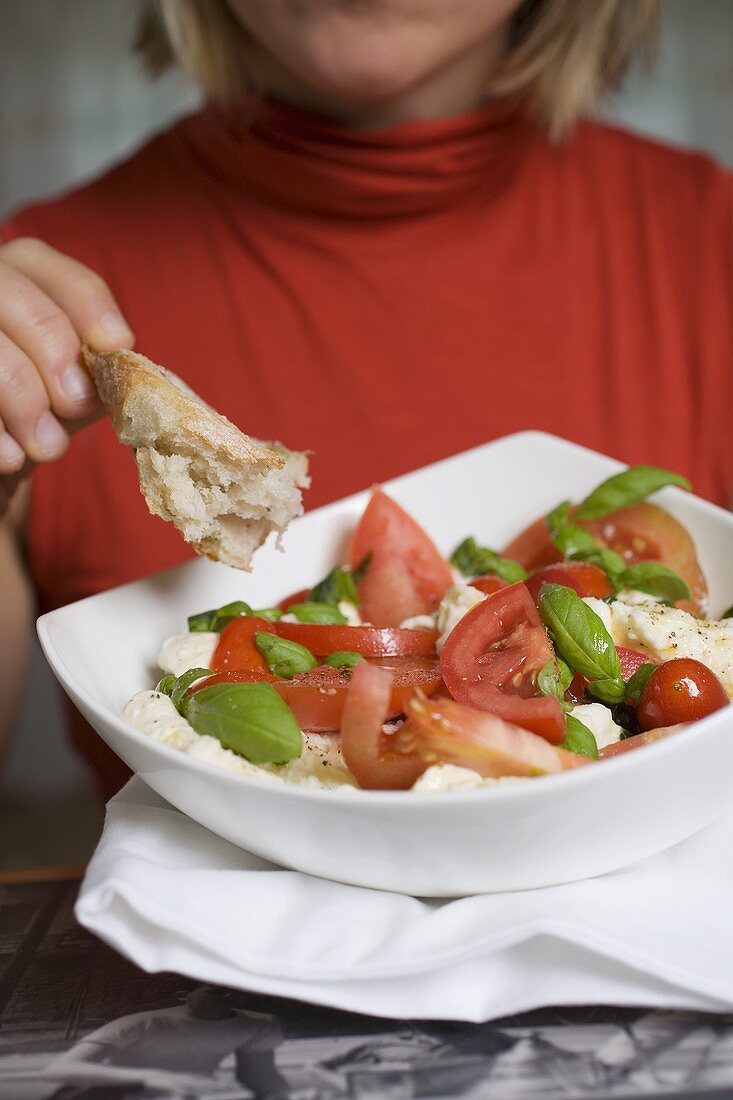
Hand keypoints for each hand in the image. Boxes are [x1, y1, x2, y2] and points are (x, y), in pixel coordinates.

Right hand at [0, 237, 134, 515]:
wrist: (2, 457)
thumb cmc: (44, 410)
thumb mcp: (79, 385)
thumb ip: (100, 369)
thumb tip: (123, 369)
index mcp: (12, 276)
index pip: (44, 265)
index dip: (84, 301)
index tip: (117, 345)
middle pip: (8, 295)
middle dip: (51, 350)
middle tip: (75, 405)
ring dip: (21, 398)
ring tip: (47, 448)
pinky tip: (10, 457)